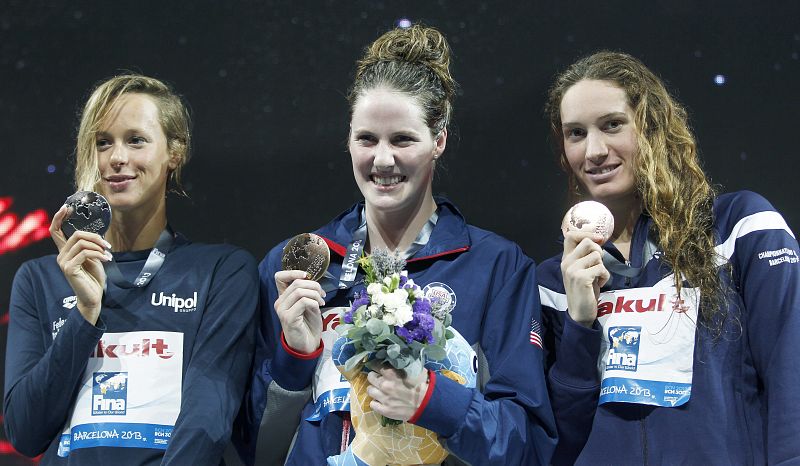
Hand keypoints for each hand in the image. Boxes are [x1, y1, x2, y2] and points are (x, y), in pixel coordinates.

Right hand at [50, 205, 110, 324]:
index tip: (68, 207)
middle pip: (76, 234)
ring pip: (81, 242)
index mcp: (65, 251)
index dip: (59, 217)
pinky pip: (85, 253)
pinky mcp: (69, 268)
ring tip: (108, 254)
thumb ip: (91, 246)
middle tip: (107, 245)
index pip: (56, 231)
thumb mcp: (94, 257)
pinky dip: (99, 254)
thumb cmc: (94, 278)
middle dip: (94, 236)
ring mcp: (63, 262)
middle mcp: (61, 255)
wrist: (93, 297)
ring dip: (98, 246)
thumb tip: (99, 232)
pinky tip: (107, 259)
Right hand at [274, 269, 325, 353]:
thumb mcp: (309, 305)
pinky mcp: (288, 318)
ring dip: (315, 294)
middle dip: (314, 285)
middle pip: (296, 283)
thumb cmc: (308, 325)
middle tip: (322, 294)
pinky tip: (318, 308)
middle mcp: (280, 302)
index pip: (280, 277)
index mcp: (284, 297)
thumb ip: (307, 293)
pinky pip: (303, 302)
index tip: (307, 276)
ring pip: (300, 291)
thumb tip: (313, 282)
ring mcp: (282, 310)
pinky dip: (314, 302)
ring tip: (321, 302)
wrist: (307, 345)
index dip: (293, 272)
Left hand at [366, 366, 428, 421]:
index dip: (376, 365)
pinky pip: (372, 404)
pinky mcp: (385, 410)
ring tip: (380, 390)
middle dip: (374, 376)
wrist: (428, 403)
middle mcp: (384, 384)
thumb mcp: (414, 368)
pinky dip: (376, 402)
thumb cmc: (423, 383)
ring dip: (374, 389)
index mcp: (391, 373)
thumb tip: (395, 358)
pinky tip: (382, 401)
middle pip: (370, 377)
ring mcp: (383, 398)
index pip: (375, 365)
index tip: (378, 367)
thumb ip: (401, 363)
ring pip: (369, 390)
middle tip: (379, 378)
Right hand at [561, 231, 609, 326]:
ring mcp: (572, 270)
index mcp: (566, 259)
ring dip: (602, 266)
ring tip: (598, 277)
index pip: (570, 235)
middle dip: (598, 250)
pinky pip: (601, 268)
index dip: (586, 233)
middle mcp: (567, 262)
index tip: (598, 239)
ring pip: (596, 255)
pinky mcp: (581, 278)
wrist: (579, 313)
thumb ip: (586, 256)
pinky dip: (605, 276)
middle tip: (598, 263)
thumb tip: (599, 240)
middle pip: (587, 242)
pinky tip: (600, 284)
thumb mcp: (582, 270)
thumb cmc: (584, 291)